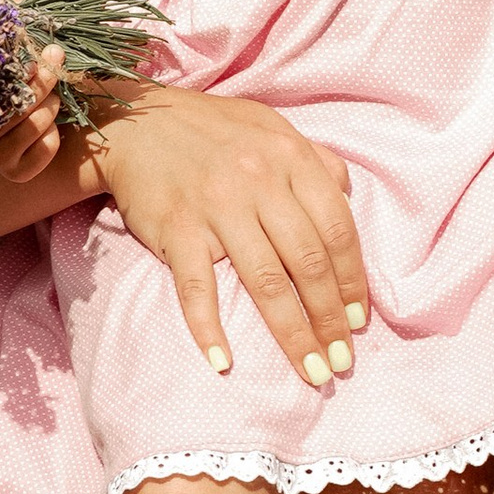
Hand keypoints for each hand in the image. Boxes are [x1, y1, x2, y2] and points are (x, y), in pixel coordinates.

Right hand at [0, 39, 67, 184]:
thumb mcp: (3, 82)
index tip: (36, 60)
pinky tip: (47, 127)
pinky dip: (53, 132)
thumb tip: (54, 51)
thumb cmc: (3, 99)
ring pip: (36, 123)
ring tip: (52, 98)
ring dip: (51, 105)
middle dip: (43, 82)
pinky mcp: (17, 172)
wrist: (6, 143)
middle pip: (18, 105)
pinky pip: (47, 146)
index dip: (20, 72)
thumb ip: (20, 67)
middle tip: (53, 66)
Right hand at [81, 83, 370, 386]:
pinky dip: (208, 327)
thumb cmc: (209, 128)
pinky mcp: (177, 228)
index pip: (337, 228)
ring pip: (266, 282)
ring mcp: (217, 207)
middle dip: (330, 318)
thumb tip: (346, 193)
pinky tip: (222, 361)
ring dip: (292, 334)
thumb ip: (313, 157)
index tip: (357, 319)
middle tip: (341, 359)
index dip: (353, 279)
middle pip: (308, 262)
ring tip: (311, 370)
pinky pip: (197, 286)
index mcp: (288, 158)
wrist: (135, 123)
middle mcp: (259, 182)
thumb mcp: (270, 126)